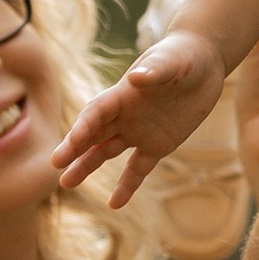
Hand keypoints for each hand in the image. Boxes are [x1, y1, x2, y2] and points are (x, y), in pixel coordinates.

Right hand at [54, 24, 224, 207]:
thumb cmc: (183, 55)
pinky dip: (126, 186)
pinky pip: (138, 169)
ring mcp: (139, 131)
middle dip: (74, 149)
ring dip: (87, 166)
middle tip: (55, 166)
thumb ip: (154, 70)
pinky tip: (114, 204)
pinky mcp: (157, 145)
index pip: (96, 112)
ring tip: (66, 183)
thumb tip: (135, 78)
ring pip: (106, 152)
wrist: (203, 62)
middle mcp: (125, 115)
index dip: (84, 127)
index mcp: (123, 94)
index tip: (72, 143)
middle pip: (93, 134)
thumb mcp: (171, 61)